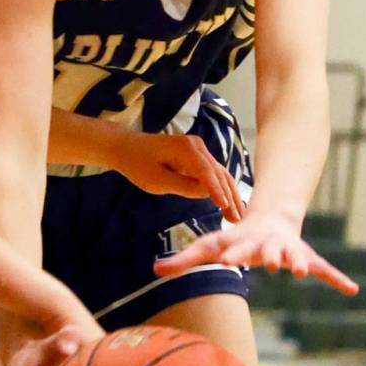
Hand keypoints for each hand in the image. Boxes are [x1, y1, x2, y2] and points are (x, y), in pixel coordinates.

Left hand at [115, 133, 244, 221]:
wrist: (127, 147)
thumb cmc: (137, 164)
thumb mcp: (156, 181)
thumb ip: (183, 186)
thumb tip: (207, 193)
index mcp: (186, 148)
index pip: (206, 172)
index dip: (217, 191)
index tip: (225, 207)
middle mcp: (197, 146)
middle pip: (219, 173)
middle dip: (230, 196)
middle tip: (238, 220)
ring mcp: (199, 150)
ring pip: (220, 174)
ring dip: (229, 194)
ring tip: (237, 216)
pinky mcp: (197, 157)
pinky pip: (213, 174)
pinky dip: (221, 189)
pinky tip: (229, 205)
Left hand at [153, 210, 358, 295]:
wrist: (268, 220)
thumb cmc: (233, 239)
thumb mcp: (208, 247)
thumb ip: (183, 260)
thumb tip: (154, 270)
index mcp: (243, 243)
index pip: (235, 249)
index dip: (231, 254)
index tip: (227, 260)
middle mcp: (267, 245)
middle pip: (269, 251)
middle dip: (272, 256)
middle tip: (274, 264)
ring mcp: (288, 250)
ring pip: (296, 257)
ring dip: (300, 263)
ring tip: (304, 271)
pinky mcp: (305, 256)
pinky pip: (324, 269)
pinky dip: (337, 278)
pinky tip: (352, 289)